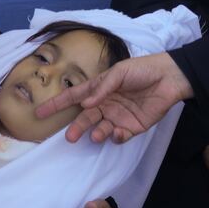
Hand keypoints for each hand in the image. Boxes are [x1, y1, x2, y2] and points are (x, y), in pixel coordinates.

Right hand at [38, 52, 193, 143]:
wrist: (169, 78)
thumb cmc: (143, 69)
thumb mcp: (120, 71)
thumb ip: (103, 87)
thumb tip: (86, 103)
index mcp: (99, 89)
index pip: (73, 97)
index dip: (56, 104)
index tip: (39, 112)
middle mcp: (105, 104)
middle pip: (85, 119)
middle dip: (76, 128)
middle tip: (70, 137)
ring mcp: (117, 117)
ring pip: (99, 130)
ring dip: (96, 133)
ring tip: (97, 134)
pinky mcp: (132, 128)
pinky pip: (118, 137)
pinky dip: (115, 138)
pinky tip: (117, 132)